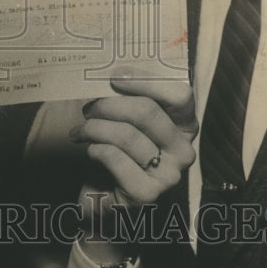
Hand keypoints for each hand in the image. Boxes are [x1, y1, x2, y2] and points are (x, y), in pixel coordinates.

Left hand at [70, 68, 196, 210]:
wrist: (104, 196)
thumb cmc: (117, 150)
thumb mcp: (128, 120)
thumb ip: (130, 97)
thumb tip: (112, 70)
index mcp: (185, 126)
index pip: (179, 95)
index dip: (146, 81)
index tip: (114, 76)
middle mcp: (184, 151)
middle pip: (146, 111)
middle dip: (109, 105)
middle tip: (89, 108)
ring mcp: (169, 175)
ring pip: (126, 134)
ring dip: (94, 128)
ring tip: (80, 130)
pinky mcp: (147, 193)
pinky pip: (114, 157)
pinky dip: (95, 149)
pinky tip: (90, 151)